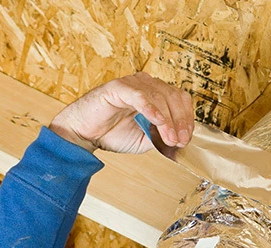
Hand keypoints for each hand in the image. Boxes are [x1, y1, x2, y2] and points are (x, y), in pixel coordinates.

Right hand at [48, 72, 194, 153]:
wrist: (84, 134)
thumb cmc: (112, 133)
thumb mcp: (146, 139)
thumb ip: (162, 136)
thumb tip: (180, 139)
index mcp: (155, 94)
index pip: (180, 99)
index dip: (187, 118)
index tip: (186, 137)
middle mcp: (146, 85)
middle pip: (173, 96)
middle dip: (180, 121)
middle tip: (180, 140)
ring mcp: (132, 84)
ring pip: (159, 96)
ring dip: (168, 120)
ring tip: (169, 138)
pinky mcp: (117, 88)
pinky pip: (139, 95)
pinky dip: (151, 108)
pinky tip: (157, 121)